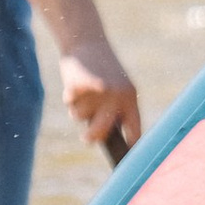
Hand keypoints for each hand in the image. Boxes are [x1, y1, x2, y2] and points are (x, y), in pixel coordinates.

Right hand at [62, 40, 141, 155]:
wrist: (88, 41)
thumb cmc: (103, 71)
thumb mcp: (118, 88)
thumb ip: (115, 111)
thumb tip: (108, 140)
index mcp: (131, 98)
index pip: (134, 130)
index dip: (131, 148)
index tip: (126, 162)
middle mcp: (116, 97)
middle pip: (101, 131)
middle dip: (91, 138)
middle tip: (86, 138)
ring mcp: (97, 92)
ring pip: (80, 116)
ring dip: (78, 109)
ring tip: (84, 91)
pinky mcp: (78, 85)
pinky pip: (70, 103)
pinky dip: (69, 96)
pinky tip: (75, 83)